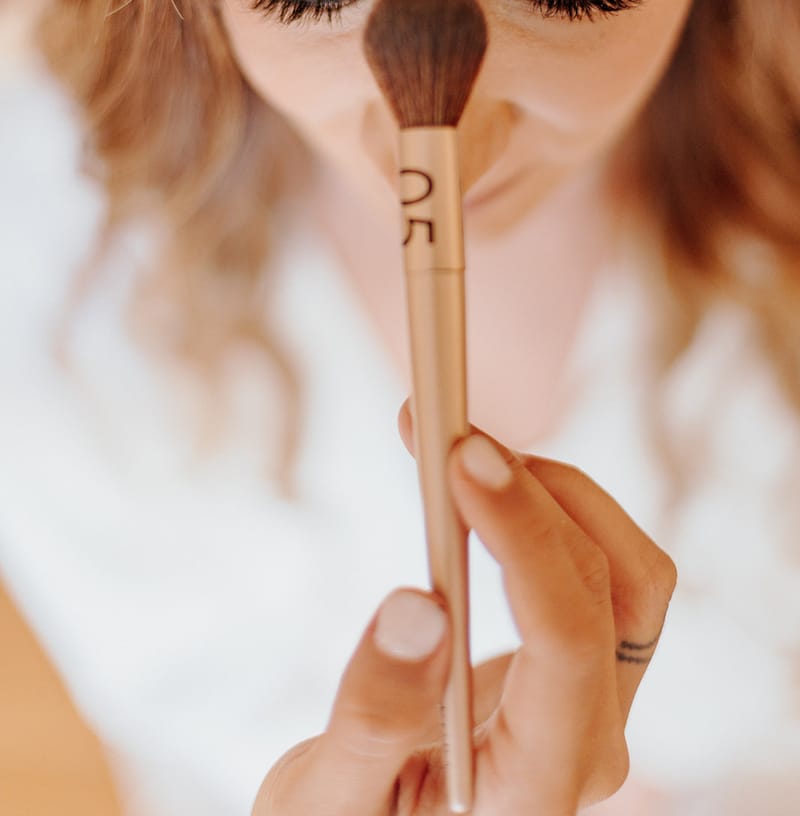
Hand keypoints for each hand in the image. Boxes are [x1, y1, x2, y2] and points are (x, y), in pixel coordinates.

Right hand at [253, 409, 675, 814]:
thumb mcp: (329, 799)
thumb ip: (374, 718)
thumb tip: (414, 607)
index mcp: (538, 786)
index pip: (568, 644)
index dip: (524, 537)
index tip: (458, 456)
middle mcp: (590, 742)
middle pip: (611, 589)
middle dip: (531, 492)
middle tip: (443, 431)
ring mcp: (595, 703)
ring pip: (629, 572)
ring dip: (556, 493)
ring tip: (464, 451)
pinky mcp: (584, 669)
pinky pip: (606, 572)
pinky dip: (554, 509)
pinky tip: (488, 486)